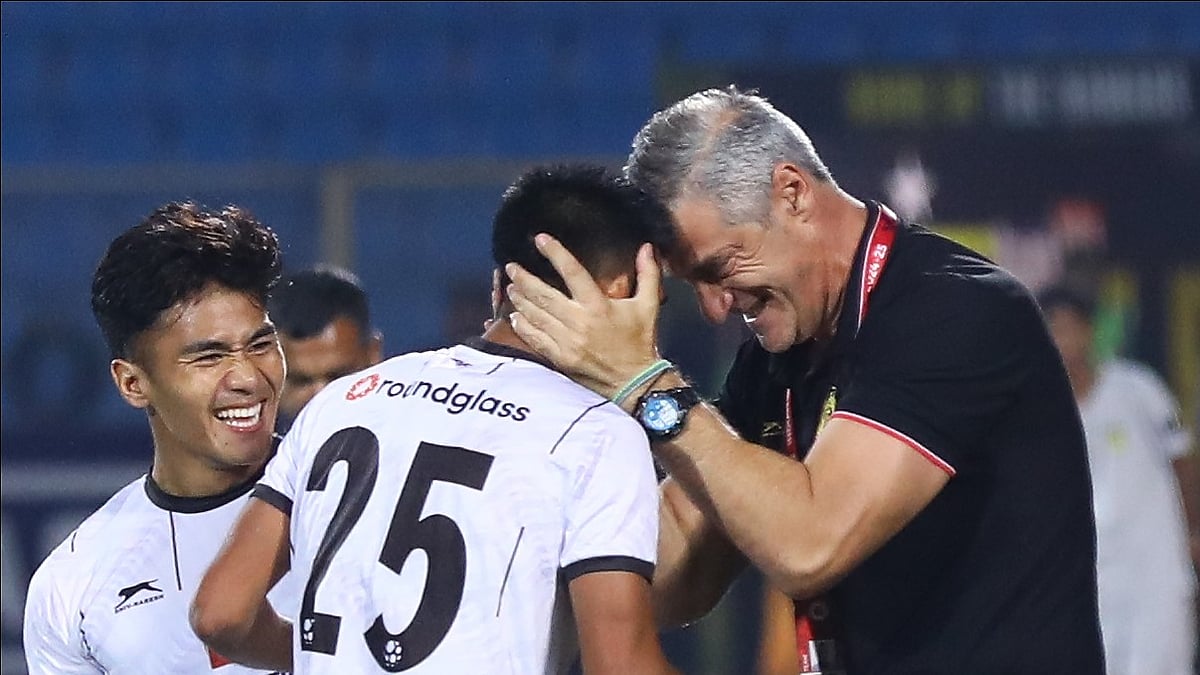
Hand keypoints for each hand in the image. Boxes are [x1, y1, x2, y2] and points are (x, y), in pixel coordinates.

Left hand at [505, 234, 662, 397]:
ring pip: (536, 316)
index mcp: (598, 306)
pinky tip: (515, 317)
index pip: (573, 273)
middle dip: (524, 279)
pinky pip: (535, 339)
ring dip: (520, 300)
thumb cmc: (640, 341)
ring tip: (511, 287)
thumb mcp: (648, 306)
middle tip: (511, 267)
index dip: (555, 254)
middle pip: (544, 296)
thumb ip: (648, 275)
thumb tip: (646, 246)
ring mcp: (567, 342)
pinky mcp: (560, 358)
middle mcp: (580, 322)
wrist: (634, 381)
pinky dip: (522, 327)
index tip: (540, 239)